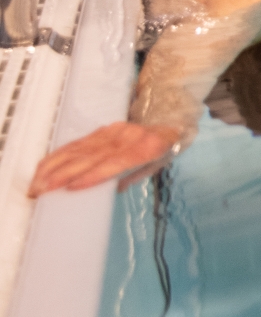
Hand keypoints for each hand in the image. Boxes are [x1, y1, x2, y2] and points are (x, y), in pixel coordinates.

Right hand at [27, 121, 178, 195]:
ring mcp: (111, 131)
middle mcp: (126, 137)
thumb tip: (105, 193)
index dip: (91, 175)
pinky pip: (76, 144)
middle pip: (89, 157)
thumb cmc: (161, 152)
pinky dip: (57, 156)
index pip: (114, 163)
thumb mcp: (153, 168)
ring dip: (53, 167)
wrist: (167, 123)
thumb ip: (130, 178)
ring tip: (36, 184)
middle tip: (40, 191)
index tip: (70, 188)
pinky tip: (43, 168)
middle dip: (61, 174)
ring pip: (77, 150)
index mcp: (145, 148)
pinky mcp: (101, 130)